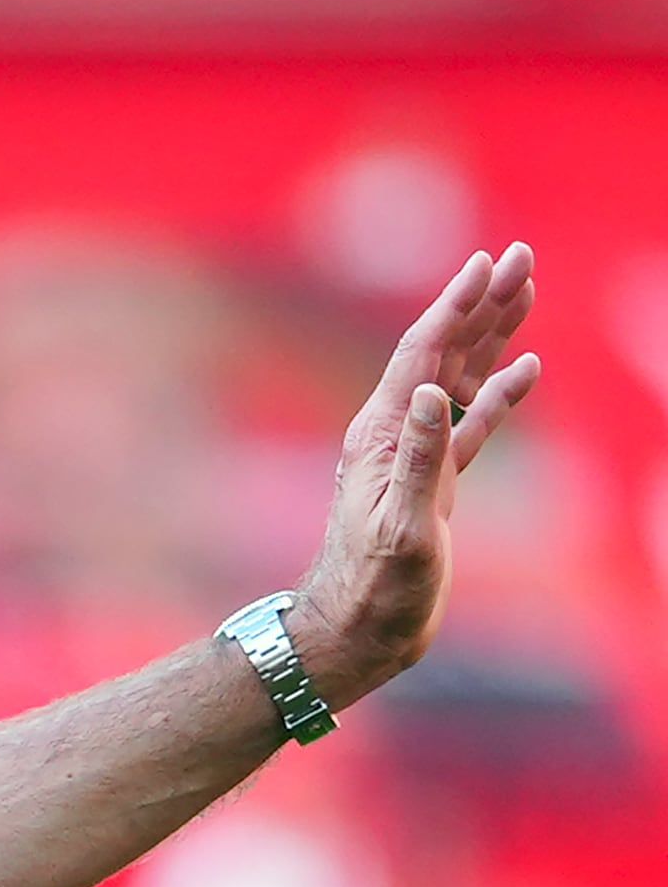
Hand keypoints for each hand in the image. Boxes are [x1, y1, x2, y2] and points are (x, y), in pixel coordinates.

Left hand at [296, 242, 540, 705]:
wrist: (358, 631)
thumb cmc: (375, 588)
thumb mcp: (403, 526)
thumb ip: (420, 460)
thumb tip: (428, 394)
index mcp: (381, 435)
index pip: (423, 353)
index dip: (456, 305)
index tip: (487, 262)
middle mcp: (394, 434)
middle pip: (444, 351)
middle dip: (482, 302)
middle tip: (522, 255)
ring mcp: (416, 455)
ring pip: (461, 378)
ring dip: (494, 335)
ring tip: (527, 290)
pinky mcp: (436, 482)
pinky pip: (473, 422)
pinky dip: (500, 393)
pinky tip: (527, 368)